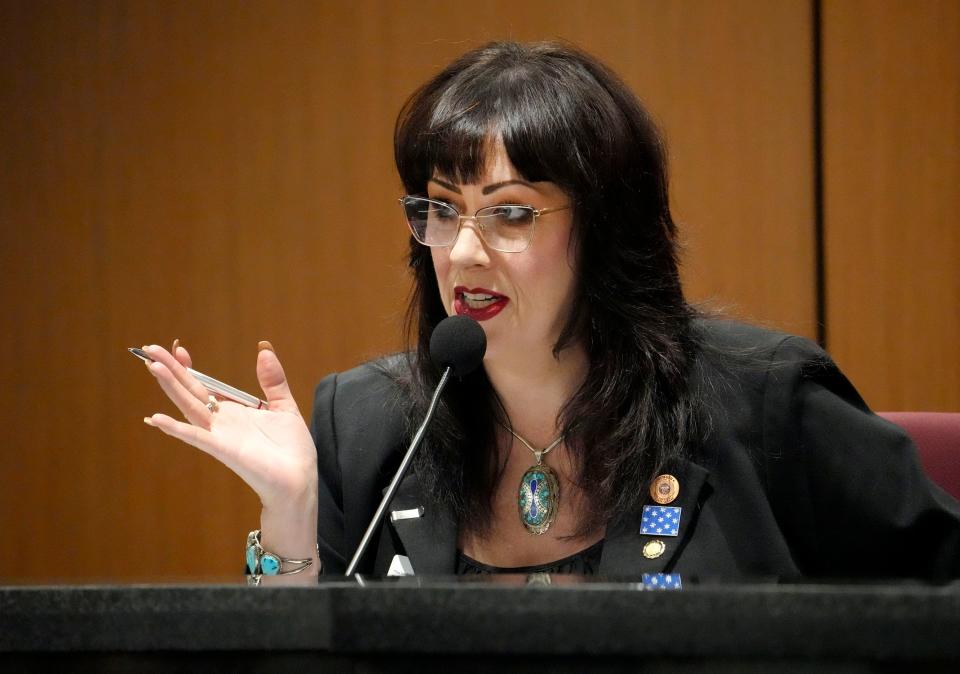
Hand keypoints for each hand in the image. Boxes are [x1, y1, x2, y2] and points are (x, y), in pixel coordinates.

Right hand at [141, 341, 316, 511]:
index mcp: (234, 412)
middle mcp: (221, 423)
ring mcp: (220, 436)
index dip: (189, 368)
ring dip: (171, 387)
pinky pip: (197, 437)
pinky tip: (156, 419)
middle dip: (171, 370)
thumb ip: (273, 380)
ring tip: (152, 367)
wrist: (299, 480)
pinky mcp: (224, 450)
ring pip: (189, 407)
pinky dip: (176, 428)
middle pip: (190, 392)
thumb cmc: (291, 450)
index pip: (204, 385)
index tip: (178, 347)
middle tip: (150, 349)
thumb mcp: (284, 406)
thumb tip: (264, 349)